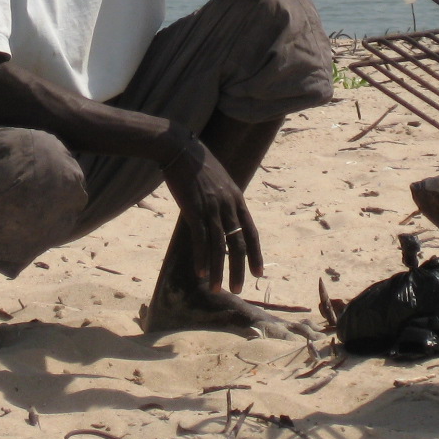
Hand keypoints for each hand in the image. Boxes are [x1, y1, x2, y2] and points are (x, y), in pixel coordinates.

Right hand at [159, 127, 261, 293]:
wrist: (180, 149)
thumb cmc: (197, 164)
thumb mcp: (219, 181)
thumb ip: (224, 199)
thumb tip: (225, 215)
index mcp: (237, 199)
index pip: (251, 232)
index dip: (256, 255)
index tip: (258, 274)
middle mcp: (228, 206)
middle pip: (238, 244)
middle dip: (239, 269)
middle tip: (238, 289)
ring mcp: (212, 208)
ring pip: (219, 247)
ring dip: (219, 270)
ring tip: (217, 289)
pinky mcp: (194, 209)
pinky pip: (200, 240)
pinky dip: (201, 259)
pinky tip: (200, 273)